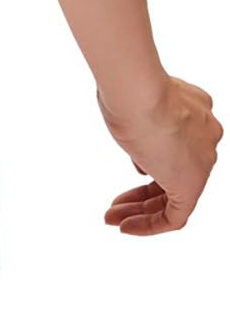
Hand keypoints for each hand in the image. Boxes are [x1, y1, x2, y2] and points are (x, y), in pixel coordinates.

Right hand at [99, 76, 221, 235]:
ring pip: (176, 196)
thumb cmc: (130, 90)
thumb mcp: (135, 109)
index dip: (151, 159)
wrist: (138, 91)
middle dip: (142, 191)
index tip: (132, 165)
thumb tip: (144, 163)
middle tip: (115, 203)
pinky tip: (126, 226)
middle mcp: (206, 137)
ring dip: (140, 209)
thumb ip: (144, 133)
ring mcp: (203, 159)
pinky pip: (176, 216)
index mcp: (197, 111)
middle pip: (175, 172)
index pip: (177, 144)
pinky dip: (150, 225)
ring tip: (111, 218)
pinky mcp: (192, 184)